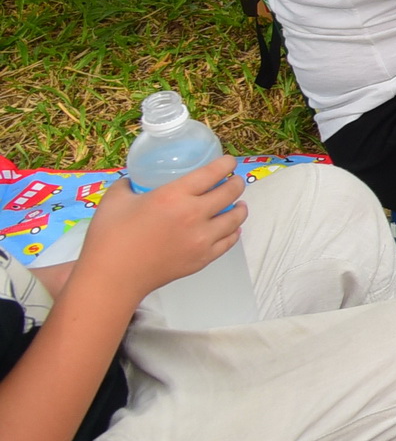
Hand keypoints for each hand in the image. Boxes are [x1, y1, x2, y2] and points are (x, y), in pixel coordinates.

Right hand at [80, 159, 245, 300]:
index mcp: (173, 196)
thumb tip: (135, 180)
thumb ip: (128, 185)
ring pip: (236, 218)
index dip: (226, 164)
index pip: (212, 173)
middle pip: (230, 193)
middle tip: (234, 181)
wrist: (112, 278)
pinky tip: (231, 228)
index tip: (228, 162)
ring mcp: (201, 239)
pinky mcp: (202, 259)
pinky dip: (233, 231)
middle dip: (236, 183)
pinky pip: (229, 241)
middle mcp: (194, 215)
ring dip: (240, 208)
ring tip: (238, 204)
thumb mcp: (114, 200)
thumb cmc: (109, 238)